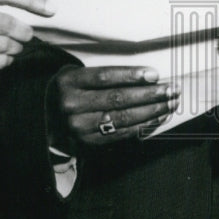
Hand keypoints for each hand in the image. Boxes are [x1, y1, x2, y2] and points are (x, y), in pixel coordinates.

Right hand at [0, 0, 53, 86]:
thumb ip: (2, 3)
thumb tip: (43, 8)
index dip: (30, 0)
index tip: (50, 9)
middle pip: (3, 23)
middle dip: (22, 31)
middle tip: (27, 34)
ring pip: (1, 45)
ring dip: (15, 47)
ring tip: (15, 46)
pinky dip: (6, 60)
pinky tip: (3, 57)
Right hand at [49, 65, 178, 150]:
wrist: (46, 120)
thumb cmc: (71, 90)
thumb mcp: (77, 75)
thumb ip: (104, 75)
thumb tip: (147, 77)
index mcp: (69, 82)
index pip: (105, 77)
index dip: (132, 75)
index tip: (155, 74)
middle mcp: (71, 105)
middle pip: (118, 99)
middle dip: (150, 94)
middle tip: (173, 89)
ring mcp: (78, 127)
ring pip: (122, 118)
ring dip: (152, 111)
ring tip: (171, 102)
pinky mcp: (87, 143)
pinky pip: (121, 134)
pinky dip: (143, 125)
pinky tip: (158, 117)